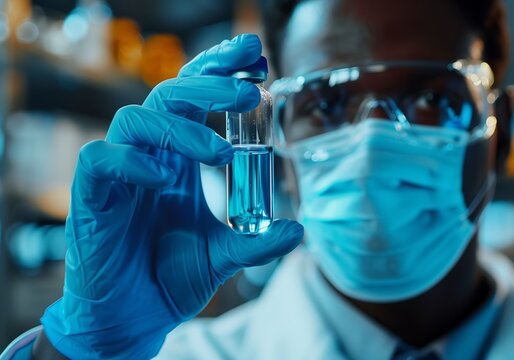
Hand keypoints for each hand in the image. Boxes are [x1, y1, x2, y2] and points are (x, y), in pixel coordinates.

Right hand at [40, 34, 303, 358]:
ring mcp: (119, 173)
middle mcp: (151, 156)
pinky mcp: (91, 195)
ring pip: (136, 118)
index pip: (197, 99)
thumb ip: (258, 242)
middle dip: (211, 83)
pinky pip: (101, 159)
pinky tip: (162, 179)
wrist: (135, 316)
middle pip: (171, 94)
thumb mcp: (225, 256)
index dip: (222, 72)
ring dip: (182, 129)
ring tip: (221, 155)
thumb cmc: (172, 277)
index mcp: (180, 160)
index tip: (258, 61)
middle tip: (251, 91)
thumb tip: (300, 229)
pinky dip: (131, 161)